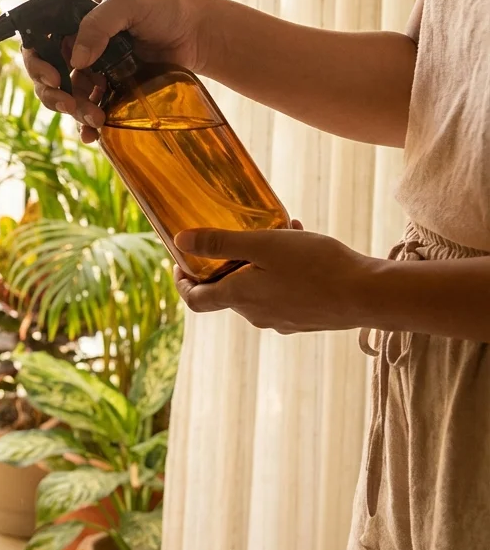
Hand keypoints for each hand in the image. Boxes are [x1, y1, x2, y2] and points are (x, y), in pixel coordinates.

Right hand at [23, 0, 211, 142]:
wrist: (198, 34)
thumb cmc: (164, 10)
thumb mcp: (128, 4)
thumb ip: (98, 24)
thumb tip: (77, 60)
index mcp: (75, 25)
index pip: (39, 45)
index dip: (36, 64)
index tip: (52, 78)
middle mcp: (80, 49)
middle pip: (48, 77)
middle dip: (54, 95)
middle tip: (69, 105)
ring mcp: (94, 73)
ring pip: (67, 98)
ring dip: (73, 112)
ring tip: (95, 120)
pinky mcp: (111, 92)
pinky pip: (90, 111)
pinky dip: (86, 126)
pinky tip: (92, 135)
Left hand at [173, 221, 376, 333]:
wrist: (369, 295)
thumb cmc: (314, 266)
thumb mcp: (262, 245)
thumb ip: (220, 243)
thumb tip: (180, 242)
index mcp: (239, 298)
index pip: (195, 300)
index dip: (182, 282)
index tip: (180, 262)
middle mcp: (257, 315)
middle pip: (228, 290)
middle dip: (230, 260)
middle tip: (241, 233)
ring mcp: (283, 319)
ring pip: (259, 286)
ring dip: (261, 259)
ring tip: (281, 229)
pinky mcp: (306, 317)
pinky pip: (283, 291)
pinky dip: (283, 269)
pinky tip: (302, 242)